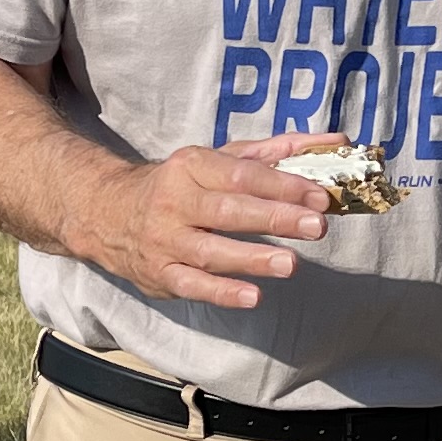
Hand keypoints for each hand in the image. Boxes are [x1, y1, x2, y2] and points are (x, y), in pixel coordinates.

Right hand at [82, 132, 330, 308]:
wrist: (107, 212)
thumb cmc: (180, 185)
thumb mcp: (218, 160)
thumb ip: (275, 153)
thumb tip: (334, 143)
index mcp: (191, 166)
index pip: (240, 175)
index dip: (282, 185)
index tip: (319, 195)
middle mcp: (175, 201)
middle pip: (229, 211)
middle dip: (275, 218)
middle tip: (317, 226)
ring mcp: (165, 240)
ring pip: (211, 251)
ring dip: (252, 258)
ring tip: (290, 264)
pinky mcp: (160, 274)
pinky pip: (192, 285)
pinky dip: (222, 292)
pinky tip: (253, 296)